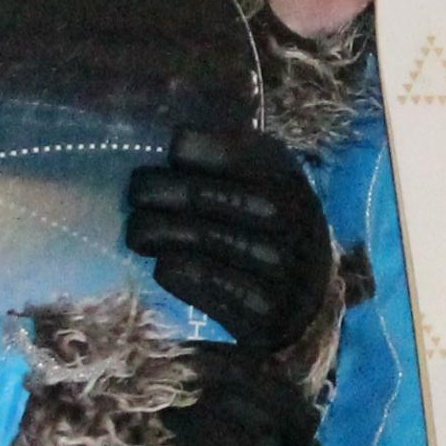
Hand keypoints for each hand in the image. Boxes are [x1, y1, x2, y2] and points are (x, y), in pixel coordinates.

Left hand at [124, 126, 335, 356]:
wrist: (310, 300)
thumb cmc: (269, 230)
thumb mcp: (265, 182)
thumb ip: (229, 155)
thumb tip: (172, 138)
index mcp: (284, 176)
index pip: (221, 151)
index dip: (184, 151)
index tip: (171, 160)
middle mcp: (288, 216)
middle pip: (199, 194)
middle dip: (153, 191)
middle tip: (136, 197)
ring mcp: (279, 264)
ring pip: (196, 237)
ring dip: (153, 232)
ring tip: (138, 234)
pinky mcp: (264, 307)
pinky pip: (200, 278)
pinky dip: (171, 269)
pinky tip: (164, 264)